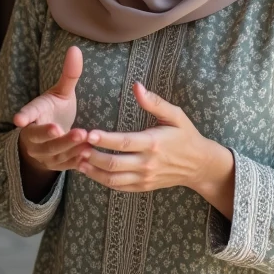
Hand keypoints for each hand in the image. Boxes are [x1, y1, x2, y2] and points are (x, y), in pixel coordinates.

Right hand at [14, 46, 90, 191]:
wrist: (48, 141)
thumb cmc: (54, 112)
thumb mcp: (60, 93)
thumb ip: (69, 74)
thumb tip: (75, 48)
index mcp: (34, 115)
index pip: (27, 116)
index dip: (24, 117)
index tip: (18, 120)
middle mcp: (34, 137)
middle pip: (40, 138)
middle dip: (55, 136)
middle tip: (66, 130)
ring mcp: (44, 153)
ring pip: (55, 153)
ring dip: (70, 148)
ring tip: (85, 141)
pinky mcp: (56, 165)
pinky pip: (65, 165)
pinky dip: (76, 161)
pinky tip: (89, 155)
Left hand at [78, 82, 234, 214]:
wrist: (199, 165)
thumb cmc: (186, 135)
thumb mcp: (175, 115)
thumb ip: (155, 102)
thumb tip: (136, 86)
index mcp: (153, 143)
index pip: (124, 143)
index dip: (104, 139)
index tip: (88, 134)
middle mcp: (147, 163)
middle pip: (114, 163)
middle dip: (92, 156)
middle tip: (75, 147)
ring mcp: (144, 178)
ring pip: (113, 178)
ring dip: (93, 171)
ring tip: (77, 160)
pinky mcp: (142, 187)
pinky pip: (118, 187)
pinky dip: (102, 180)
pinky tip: (89, 171)